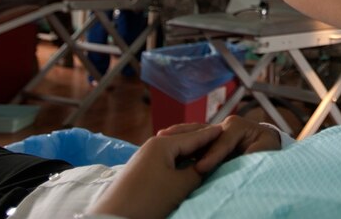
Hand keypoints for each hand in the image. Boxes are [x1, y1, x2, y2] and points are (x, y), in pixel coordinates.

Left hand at [88, 124, 222, 218]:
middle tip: (218, 136)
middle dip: (200, 139)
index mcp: (163, 144)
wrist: (114, 217)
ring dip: (190, 150)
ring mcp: (144, 157)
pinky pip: (166, 159)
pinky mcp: (140, 170)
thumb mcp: (180, 186)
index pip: (194, 137)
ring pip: (174, 149)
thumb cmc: (148, 199)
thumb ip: (198, 172)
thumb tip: (206, 165)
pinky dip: (179, 160)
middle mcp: (152, 145)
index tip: (226, 129)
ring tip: (205, 150)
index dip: (211, 135)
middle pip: (183, 139)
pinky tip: (186, 164)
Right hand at [157, 115, 281, 173]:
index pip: (222, 141)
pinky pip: (192, 137)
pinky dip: (178, 137)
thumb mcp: (266, 151)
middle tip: (168, 147)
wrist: (268, 146)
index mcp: (238, 126)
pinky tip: (164, 141)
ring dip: (177, 134)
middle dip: (185, 139)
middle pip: (201, 132)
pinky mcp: (208, 138)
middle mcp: (224, 125)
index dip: (212, 155)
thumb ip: (253, 154)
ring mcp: (214, 130)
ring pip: (193, 131)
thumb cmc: (268, 150)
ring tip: (160, 137)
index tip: (201, 168)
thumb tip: (243, 161)